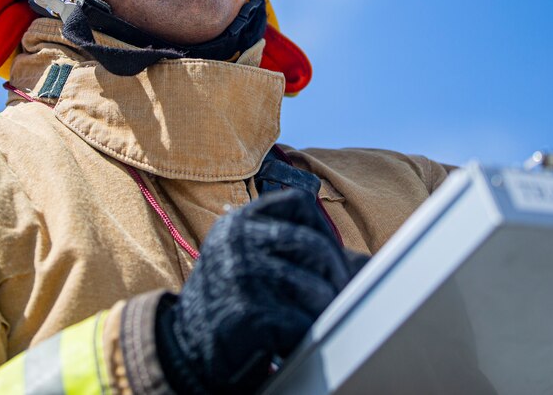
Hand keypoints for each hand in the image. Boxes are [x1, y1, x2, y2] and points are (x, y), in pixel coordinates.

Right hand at [155, 188, 366, 394]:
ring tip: (310, 320)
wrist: (187, 347)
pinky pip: (303, 322)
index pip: (299, 204)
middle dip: (334, 275)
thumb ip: (301, 252)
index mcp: (239, 222)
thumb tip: (365, 265)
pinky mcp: (249, 314)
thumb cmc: (233, 299)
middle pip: (315, 245)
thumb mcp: (255, 262)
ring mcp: (241, 276)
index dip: (323, 230)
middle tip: (334, 296)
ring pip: (315, 287)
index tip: (326, 258)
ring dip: (322, 310)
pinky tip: (290, 339)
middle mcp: (237, 242)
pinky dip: (306, 335)